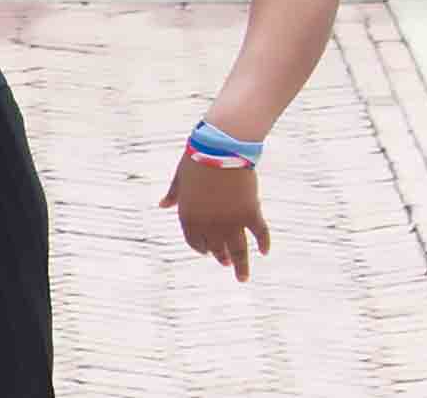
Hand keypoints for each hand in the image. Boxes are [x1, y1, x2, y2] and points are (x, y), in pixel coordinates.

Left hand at [158, 156, 270, 283]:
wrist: (220, 148)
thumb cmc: (197, 159)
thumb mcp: (180, 178)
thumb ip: (174, 195)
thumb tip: (162, 205)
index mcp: (189, 216)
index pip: (195, 242)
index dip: (202, 248)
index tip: (208, 251)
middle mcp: (210, 224)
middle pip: (216, 248)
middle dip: (220, 257)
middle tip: (226, 263)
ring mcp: (231, 221)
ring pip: (237, 250)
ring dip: (240, 266)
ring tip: (242, 278)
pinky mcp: (250, 213)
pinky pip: (259, 234)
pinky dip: (263, 244)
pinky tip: (264, 252)